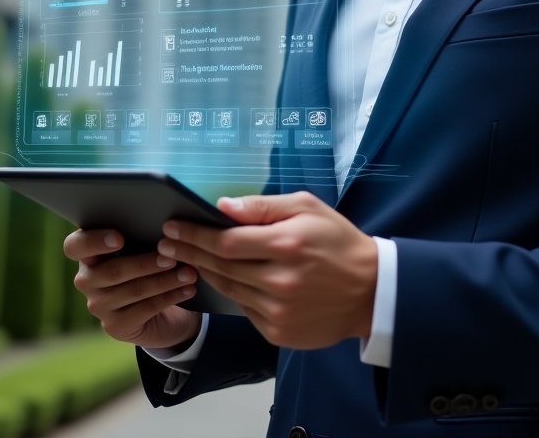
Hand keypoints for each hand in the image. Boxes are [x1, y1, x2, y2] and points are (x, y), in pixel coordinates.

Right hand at [63, 229, 201, 349]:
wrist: (160, 307)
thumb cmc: (149, 262)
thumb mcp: (142, 245)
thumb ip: (140, 232)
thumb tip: (165, 223)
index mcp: (87, 253)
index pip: (74, 246)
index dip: (94, 241)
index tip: (119, 238)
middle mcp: (86, 280)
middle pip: (111, 271)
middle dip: (145, 263)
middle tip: (171, 257)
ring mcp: (99, 305)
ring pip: (132, 291)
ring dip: (164, 281)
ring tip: (189, 273)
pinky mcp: (116, 326)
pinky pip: (144, 309)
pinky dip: (170, 296)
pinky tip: (187, 289)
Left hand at [157, 191, 377, 349]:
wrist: (371, 291)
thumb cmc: (337, 241)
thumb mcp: (307, 208)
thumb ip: (263, 206)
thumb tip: (222, 206)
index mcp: (286, 245)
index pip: (226, 241)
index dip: (195, 234)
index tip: (172, 226)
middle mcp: (279, 281)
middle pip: (220, 266)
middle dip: (189, 252)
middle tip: (167, 243)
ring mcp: (278, 311)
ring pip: (227, 289)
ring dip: (204, 272)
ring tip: (186, 258)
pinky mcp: (278, 332)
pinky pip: (243, 309)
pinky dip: (230, 292)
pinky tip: (220, 278)